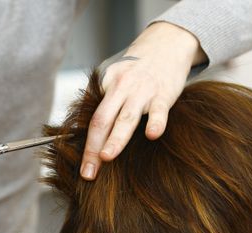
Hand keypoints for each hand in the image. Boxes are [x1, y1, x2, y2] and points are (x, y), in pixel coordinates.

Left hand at [80, 22, 206, 179]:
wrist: (168, 41)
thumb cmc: (140, 67)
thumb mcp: (117, 79)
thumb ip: (107, 103)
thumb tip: (94, 137)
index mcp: (105, 86)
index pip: (91, 119)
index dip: (86, 145)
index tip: (83, 167)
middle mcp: (120, 88)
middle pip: (101, 120)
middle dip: (92, 149)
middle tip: (88, 172)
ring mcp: (142, 91)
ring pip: (125, 118)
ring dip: (115, 139)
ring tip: (106, 157)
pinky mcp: (163, 94)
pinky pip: (158, 110)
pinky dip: (155, 122)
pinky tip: (151, 135)